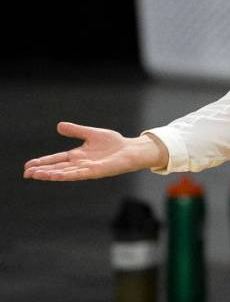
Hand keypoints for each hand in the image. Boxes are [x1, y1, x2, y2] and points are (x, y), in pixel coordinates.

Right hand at [24, 122, 168, 180]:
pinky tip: (56, 175)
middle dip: (42, 171)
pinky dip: (67, 175)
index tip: (28, 166)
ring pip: (65, 173)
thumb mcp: (91, 134)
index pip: (56, 159)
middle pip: (57, 168)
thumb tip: (58, 126)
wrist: (131, 150)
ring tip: (36, 175)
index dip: (43, 162)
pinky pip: (79, 174)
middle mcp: (80, 163)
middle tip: (26, 173)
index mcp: (78, 155)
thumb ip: (76, 131)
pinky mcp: (96, 171)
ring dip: (51, 174)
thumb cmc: (114, 143)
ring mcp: (87, 168)